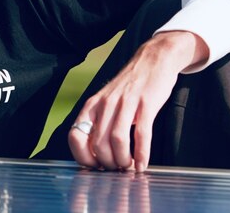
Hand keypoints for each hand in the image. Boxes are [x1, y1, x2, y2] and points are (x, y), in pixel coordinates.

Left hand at [68, 31, 206, 171]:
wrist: (153, 59)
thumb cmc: (130, 86)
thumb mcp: (107, 100)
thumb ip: (100, 122)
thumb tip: (96, 153)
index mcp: (92, 105)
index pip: (76, 136)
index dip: (83, 156)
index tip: (95, 166)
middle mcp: (105, 103)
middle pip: (98, 143)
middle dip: (107, 163)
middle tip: (116, 169)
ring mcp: (126, 103)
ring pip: (117, 140)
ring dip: (123, 160)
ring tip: (129, 167)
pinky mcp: (146, 104)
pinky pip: (142, 134)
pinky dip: (142, 154)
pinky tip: (142, 164)